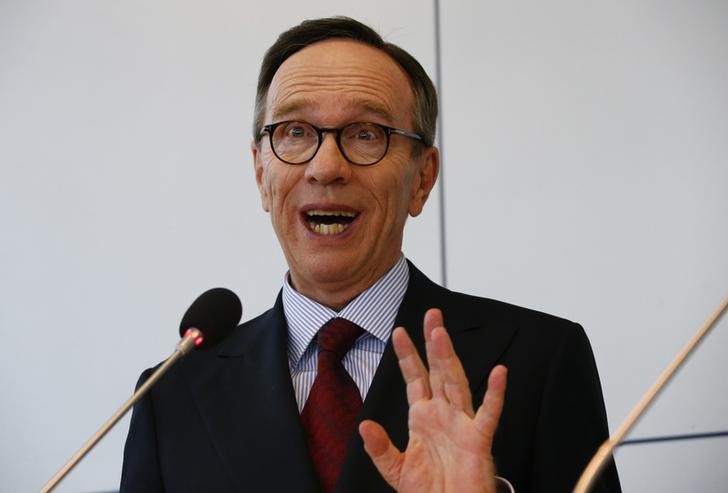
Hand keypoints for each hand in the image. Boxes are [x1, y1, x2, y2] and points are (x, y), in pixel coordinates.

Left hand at [359, 308, 506, 492]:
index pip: (415, 378)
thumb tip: (363, 425)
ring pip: (456, 384)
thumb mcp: (396, 469)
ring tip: (441, 334)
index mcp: (423, 417)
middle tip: (431, 315)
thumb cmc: (429, 490)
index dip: (408, 356)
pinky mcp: (478, 441)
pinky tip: (499, 373)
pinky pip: (488, 414)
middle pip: (438, 371)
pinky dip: (495, 394)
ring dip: (449, 359)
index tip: (399, 331)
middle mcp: (443, 414)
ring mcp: (462, 424)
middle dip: (433, 343)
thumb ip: (380, 448)